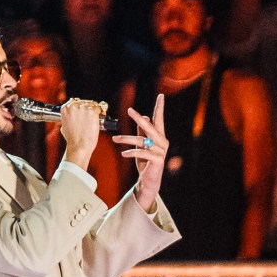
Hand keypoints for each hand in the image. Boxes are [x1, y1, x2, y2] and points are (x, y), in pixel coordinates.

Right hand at [59, 97, 102, 166]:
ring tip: (94, 118)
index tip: (83, 109)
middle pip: (83, 101)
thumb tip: (72, 116)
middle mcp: (73, 107)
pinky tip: (99, 117)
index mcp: (65, 109)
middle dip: (87, 107)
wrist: (79, 146)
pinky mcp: (92, 111)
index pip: (73, 101)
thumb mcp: (64, 127)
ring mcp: (83, 108)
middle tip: (90, 115)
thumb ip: (68, 118)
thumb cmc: (72, 140)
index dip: (79, 105)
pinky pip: (98, 108)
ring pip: (91, 104)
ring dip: (93, 110)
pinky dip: (100, 112)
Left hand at [115, 94, 167, 210]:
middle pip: (149, 126)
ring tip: (115, 139)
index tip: (161, 95)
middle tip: (129, 110)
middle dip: (138, 118)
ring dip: (126, 139)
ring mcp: (161, 151)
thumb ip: (142, 132)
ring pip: (141, 140)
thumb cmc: (145, 162)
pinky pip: (142, 152)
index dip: (159, 107)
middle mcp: (162, 142)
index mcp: (159, 136)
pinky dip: (131, 152)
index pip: (159, 119)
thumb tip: (143, 117)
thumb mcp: (142, 145)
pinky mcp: (157, 160)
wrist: (148, 180)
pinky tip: (123, 154)